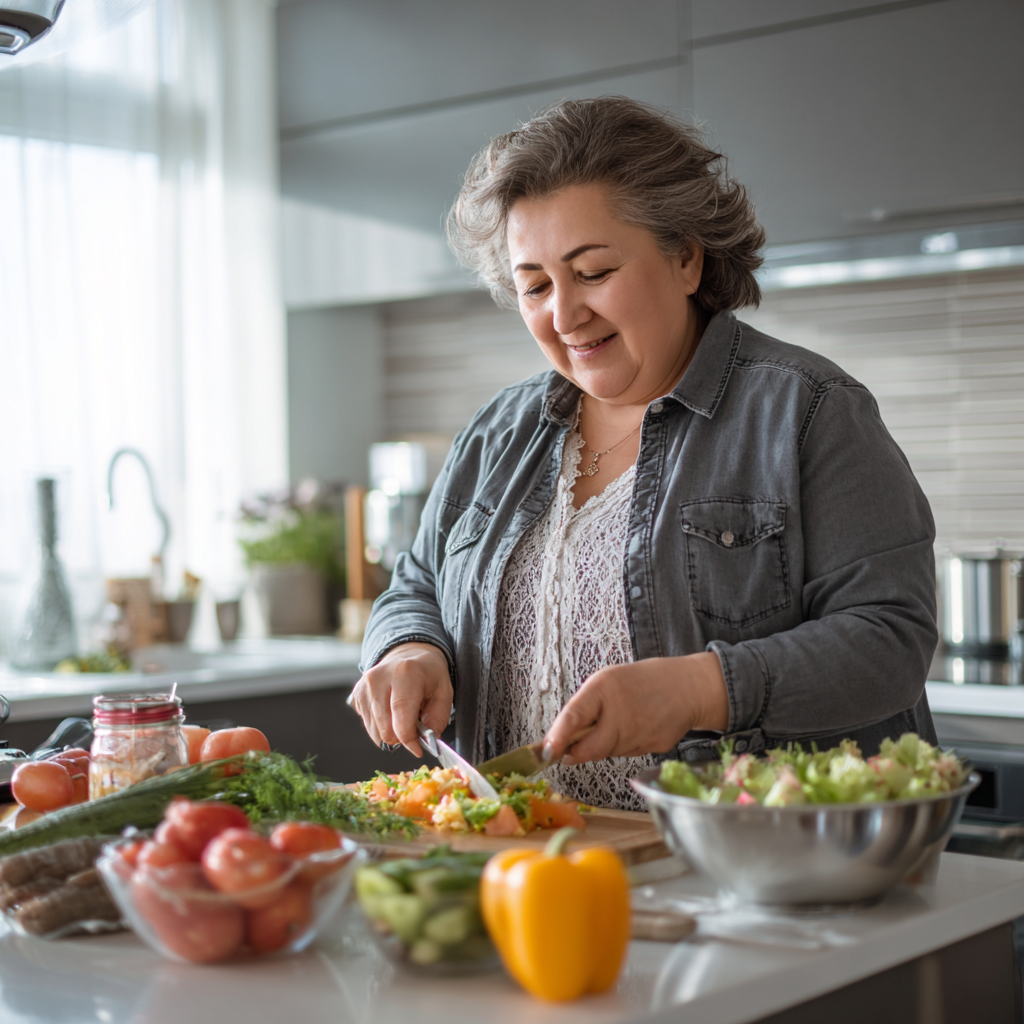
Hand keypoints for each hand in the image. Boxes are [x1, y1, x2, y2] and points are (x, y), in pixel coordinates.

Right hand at [349, 642, 452, 757]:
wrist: (408, 655)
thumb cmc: (428, 674)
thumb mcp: (444, 693)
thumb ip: (438, 718)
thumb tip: (428, 741)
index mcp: (405, 674)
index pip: (401, 720)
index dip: (410, 741)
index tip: (419, 749)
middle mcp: (379, 678)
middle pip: (386, 730)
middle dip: (403, 737)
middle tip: (415, 727)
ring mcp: (365, 686)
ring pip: (375, 732)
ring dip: (392, 733)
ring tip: (404, 717)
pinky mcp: (357, 694)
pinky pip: (368, 725)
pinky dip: (382, 726)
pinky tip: (391, 712)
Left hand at [542, 653, 728, 764]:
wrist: (686, 686)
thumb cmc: (641, 682)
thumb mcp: (607, 682)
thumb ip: (583, 708)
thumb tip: (559, 741)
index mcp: (604, 687)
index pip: (574, 716)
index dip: (558, 737)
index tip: (546, 752)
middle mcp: (621, 711)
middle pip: (589, 748)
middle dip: (577, 752)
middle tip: (571, 749)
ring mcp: (639, 731)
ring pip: (608, 754)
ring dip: (604, 745)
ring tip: (619, 722)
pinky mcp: (654, 746)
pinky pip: (628, 755)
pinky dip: (626, 746)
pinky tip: (637, 728)